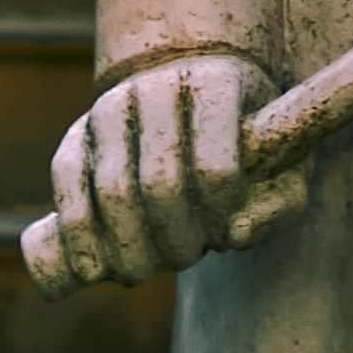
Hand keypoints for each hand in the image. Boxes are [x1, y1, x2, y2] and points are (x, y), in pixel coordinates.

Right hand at [42, 55, 309, 288]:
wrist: (192, 106)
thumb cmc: (247, 147)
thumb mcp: (286, 170)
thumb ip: (280, 206)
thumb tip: (233, 235)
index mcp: (217, 83)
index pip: (214, 166)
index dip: (219, 216)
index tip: (226, 232)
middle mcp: (157, 86)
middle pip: (158, 186)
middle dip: (174, 242)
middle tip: (187, 258)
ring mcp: (109, 108)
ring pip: (111, 192)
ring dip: (130, 250)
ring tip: (147, 268)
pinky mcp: (76, 136)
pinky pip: (67, 187)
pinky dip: (79, 237)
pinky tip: (96, 269)